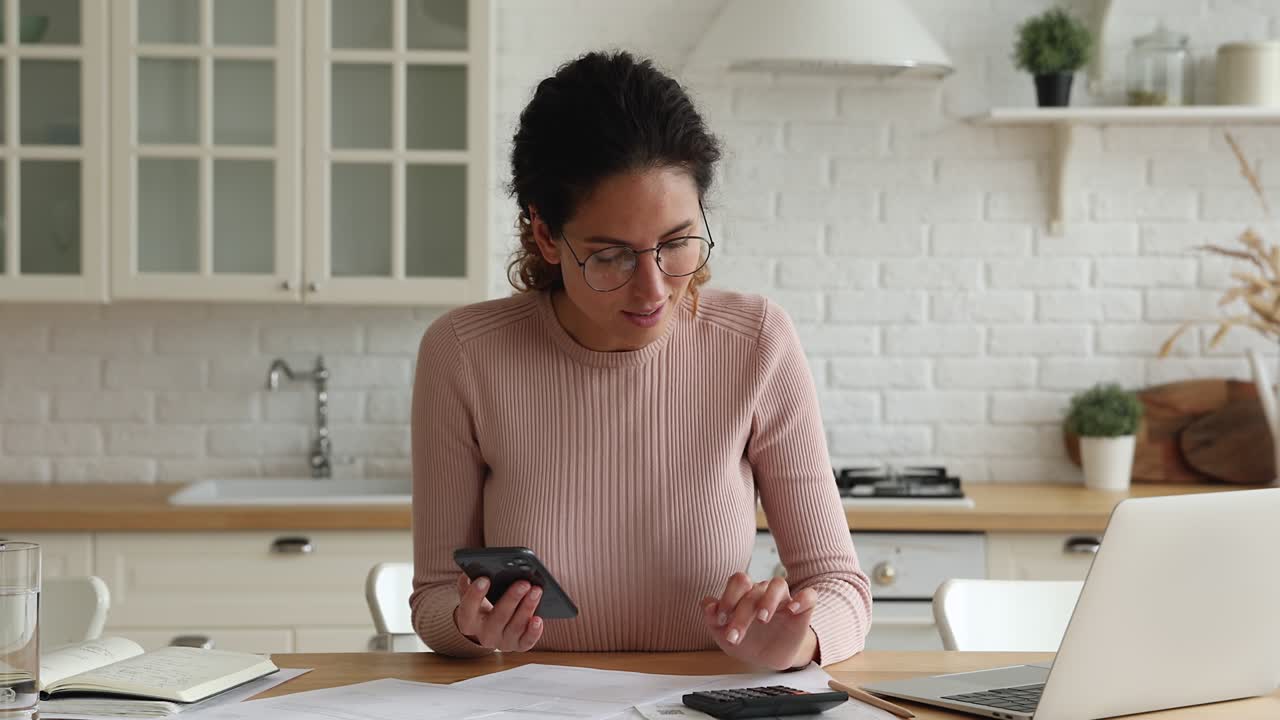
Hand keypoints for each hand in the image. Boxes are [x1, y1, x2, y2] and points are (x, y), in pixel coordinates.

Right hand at [453, 574, 544, 651]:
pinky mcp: (517, 645)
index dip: (475, 595)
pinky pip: (526, 642)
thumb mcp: (472, 593)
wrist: (489, 627)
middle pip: (498, 617)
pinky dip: (533, 632)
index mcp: (468, 621)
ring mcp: (501, 642)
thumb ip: (469, 581)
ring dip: (527, 608)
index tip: (485, 579)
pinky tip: (538, 619)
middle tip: (524, 582)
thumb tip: (476, 569)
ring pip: (515, 627)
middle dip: (512, 598)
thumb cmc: (482, 604)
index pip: (467, 609)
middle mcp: (484, 635)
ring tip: (536, 591)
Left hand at [701, 573, 818, 670]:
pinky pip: (809, 596)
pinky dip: (802, 599)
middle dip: (741, 613)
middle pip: (753, 590)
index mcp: (744, 594)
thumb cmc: (747, 642)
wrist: (770, 659)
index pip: (738, 581)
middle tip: (735, 636)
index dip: (728, 597)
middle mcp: (763, 592)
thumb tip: (707, 605)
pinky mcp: (803, 610)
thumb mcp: (725, 636)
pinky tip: (792, 610)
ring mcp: (783, 599)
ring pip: (778, 584)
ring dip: (768, 600)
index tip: (721, 620)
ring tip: (762, 618)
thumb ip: (713, 619)